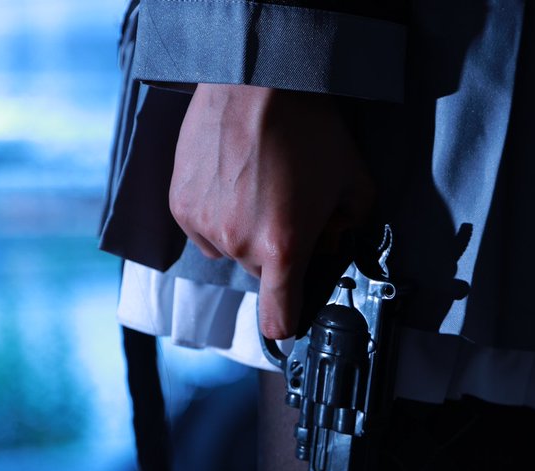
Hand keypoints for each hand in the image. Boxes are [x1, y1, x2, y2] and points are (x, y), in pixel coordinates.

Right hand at [169, 83, 373, 338]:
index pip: (279, 319)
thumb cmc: (309, 130)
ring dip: (245, 233)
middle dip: (278, 252)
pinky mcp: (180, 203)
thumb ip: (348, 230)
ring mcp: (204, 224)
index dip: (289, 323)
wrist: (256, 82)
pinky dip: (218, 214)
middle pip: (261, 274)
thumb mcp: (354, 186)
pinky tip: (234, 182)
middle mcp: (239, 244)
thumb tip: (332, 246)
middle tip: (289, 209)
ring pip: (230, 251)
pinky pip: (203, 229)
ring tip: (260, 189)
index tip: (292, 321)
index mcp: (283, 248)